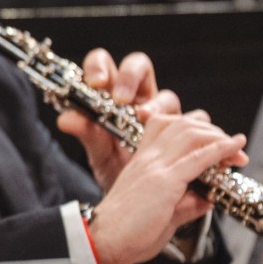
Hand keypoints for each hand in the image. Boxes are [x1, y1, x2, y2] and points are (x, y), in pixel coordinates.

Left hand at [56, 48, 180, 190]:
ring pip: (167, 96)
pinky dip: (190, 127)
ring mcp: (164, 113)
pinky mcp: (186, 130)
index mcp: (111, 95)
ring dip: (156, 105)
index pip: (104, 64)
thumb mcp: (99, 152)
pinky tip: (180, 139)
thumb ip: (86, 134)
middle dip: (130, 77)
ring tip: (144, 119)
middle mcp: (139, 97)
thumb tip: (66, 119)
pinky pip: (196, 120)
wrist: (138, 199)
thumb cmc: (116, 167)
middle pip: (140, 66)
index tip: (96, 83)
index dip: (100, 66)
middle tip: (121, 99)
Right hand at [90, 111, 247, 263]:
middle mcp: (148, 158)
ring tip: (236, 152)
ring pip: (192, 134)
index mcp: (142, 161)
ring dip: (219, 138)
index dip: (195, 128)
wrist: (102, 241)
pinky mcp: (164, 181)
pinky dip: (221, 149)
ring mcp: (155, 167)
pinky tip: (235, 148)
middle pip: (183, 124)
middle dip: (213, 131)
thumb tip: (208, 199)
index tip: (215, 144)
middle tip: (232, 149)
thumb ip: (185, 204)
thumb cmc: (126, 233)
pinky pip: (197, 157)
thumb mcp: (161, 213)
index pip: (167, 126)